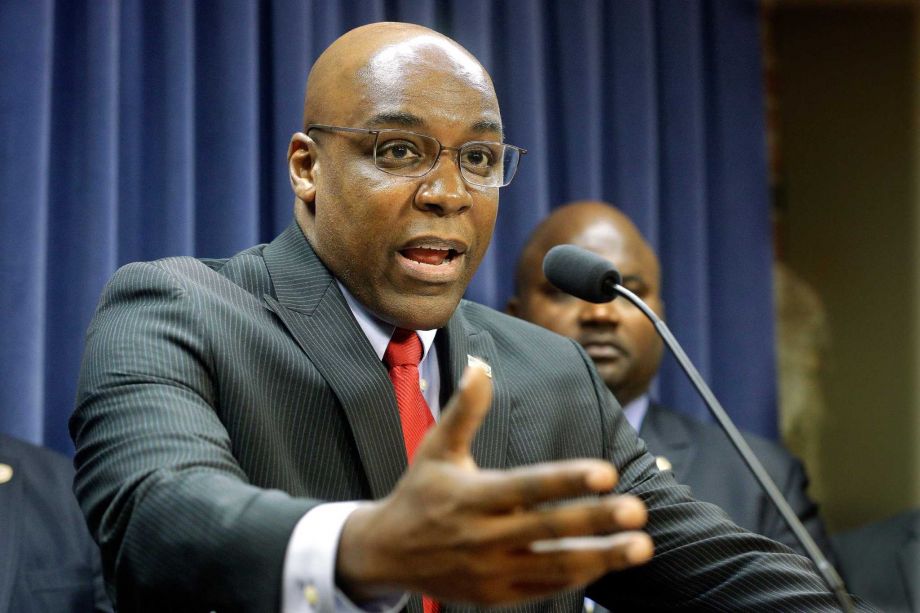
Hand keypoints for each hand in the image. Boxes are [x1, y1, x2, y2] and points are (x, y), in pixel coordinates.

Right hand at [336, 365, 652, 604]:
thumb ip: (465, 409)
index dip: (567, 481)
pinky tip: (609, 563)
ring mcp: (490, 570)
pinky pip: (543, 588)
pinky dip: (578, 577)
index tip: (606, 473)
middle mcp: (482, 535)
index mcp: (472, 495)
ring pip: (553, 566)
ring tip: (642, 545)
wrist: (385, 553)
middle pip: (548, 528)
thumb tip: (481, 365)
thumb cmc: (419, 493)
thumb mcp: (436, 448)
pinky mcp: (495, 594)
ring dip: (601, 557)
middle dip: (595, 521)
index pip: (527, 486)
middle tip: (638, 510)